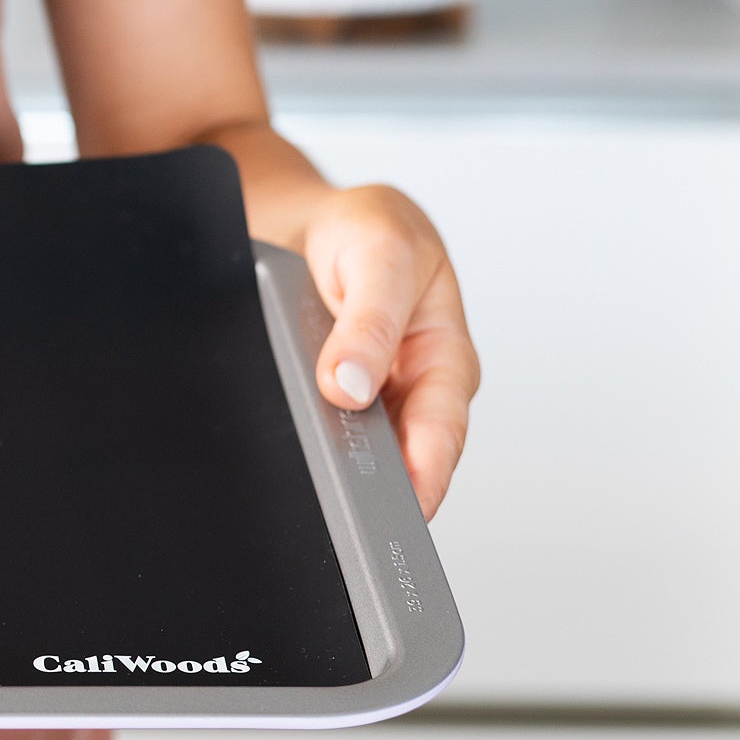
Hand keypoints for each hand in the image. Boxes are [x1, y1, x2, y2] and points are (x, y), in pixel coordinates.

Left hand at [301, 184, 477, 518]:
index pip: (442, 434)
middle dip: (379, 489)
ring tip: (316, 491)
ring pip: (361, 452)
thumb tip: (352, 384)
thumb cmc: (369, 229)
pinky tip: (295, 454)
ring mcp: (375, 398)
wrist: (324, 222)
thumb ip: (370, 321)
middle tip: (348, 517)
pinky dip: (313, 443)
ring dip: (340, 468)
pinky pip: (327, 434)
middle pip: (403, 458)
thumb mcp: (378, 256)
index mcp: (445, 356)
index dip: (425, 478)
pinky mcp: (336, 400)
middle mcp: (416, 386)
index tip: (400, 510)